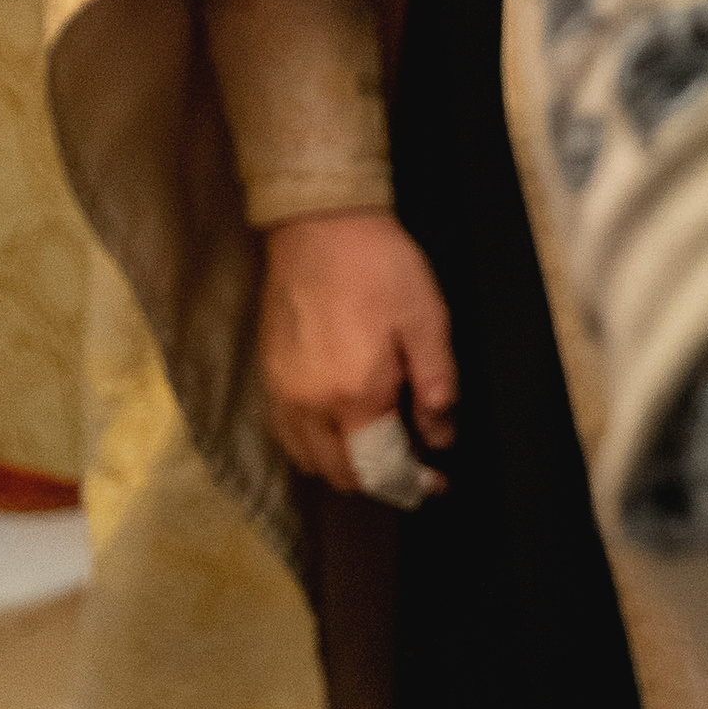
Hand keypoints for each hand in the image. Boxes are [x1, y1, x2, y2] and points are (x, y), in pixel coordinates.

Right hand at [258, 210, 457, 493]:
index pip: (380, 468)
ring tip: (378, 444)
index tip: (434, 484)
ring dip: (344, 465)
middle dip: (380, 479)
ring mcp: (281, 395)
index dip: (410, 484)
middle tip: (412, 463)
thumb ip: (436, 384)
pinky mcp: (266, 377)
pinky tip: (339, 424)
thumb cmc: (380, 266)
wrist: (320, 223)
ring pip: (309, 460)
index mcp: (355, 396)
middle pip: (341, 474)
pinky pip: (286, 436)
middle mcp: (310, 407)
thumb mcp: (427, 319)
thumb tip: (441, 435)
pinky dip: (314, 446)